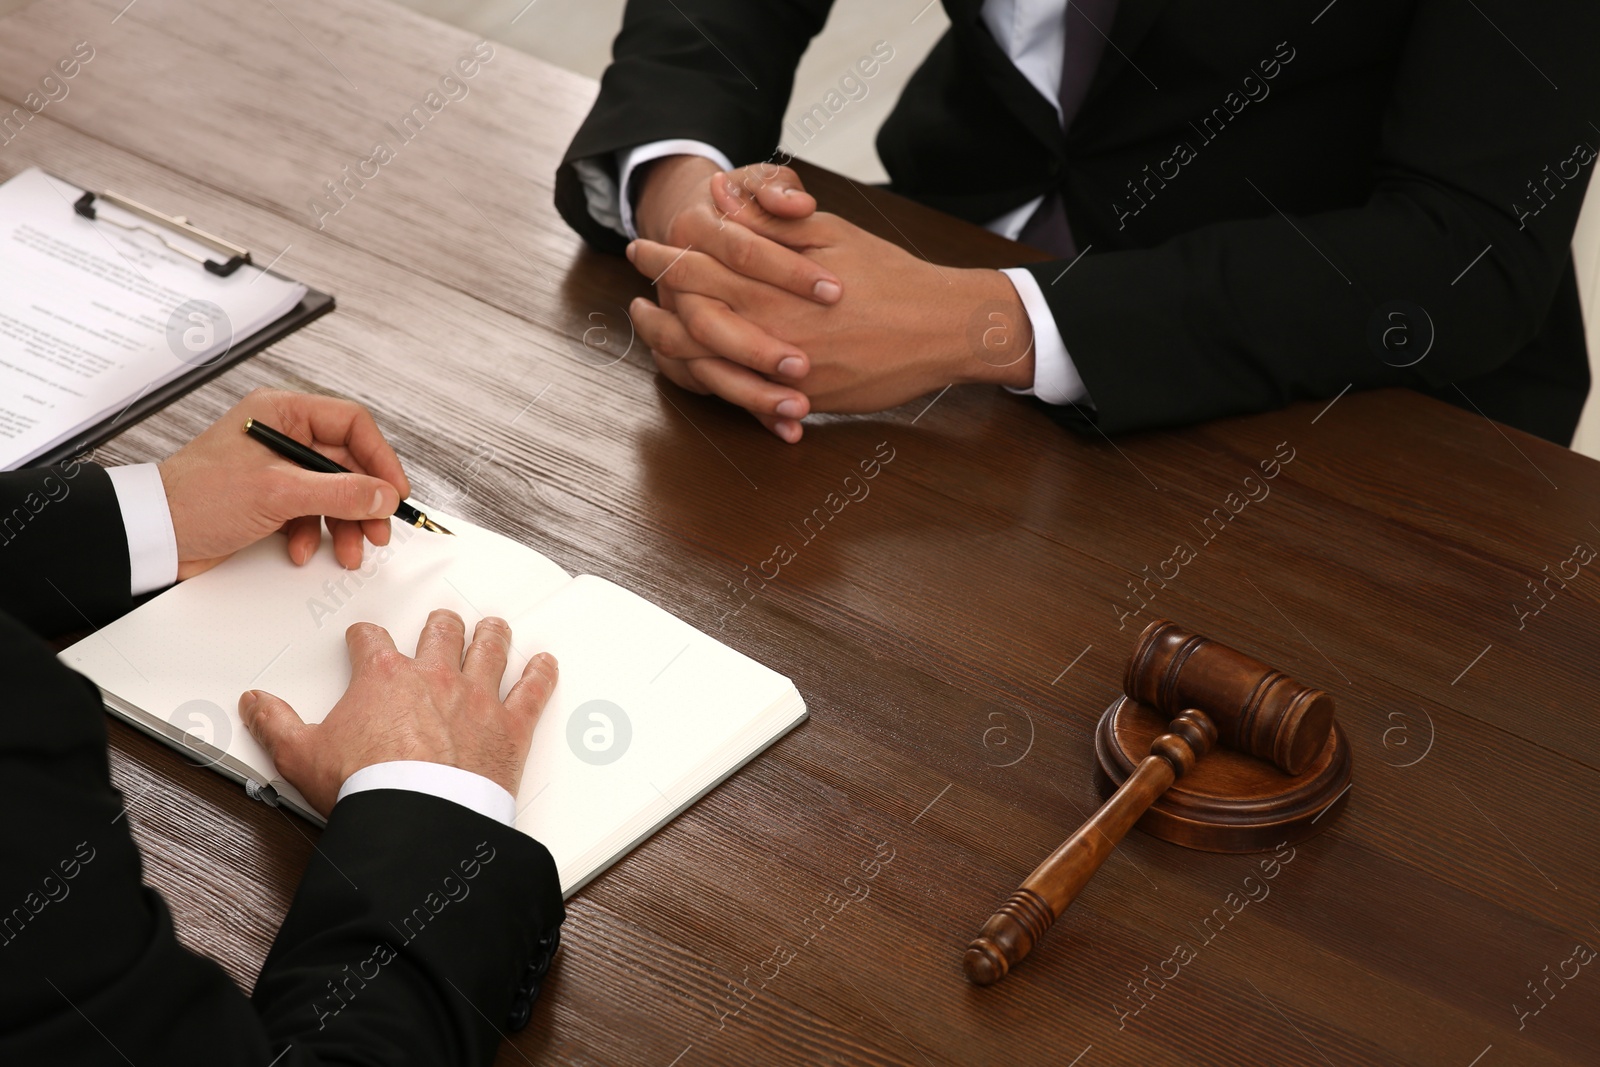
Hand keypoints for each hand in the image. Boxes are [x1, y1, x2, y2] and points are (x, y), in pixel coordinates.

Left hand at [157, 388, 409, 578]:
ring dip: (344, 524)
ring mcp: (277, 469)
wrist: (153, 534)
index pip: (352, 424)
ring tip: (348, 551)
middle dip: (364, 501)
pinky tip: (301, 549)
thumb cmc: (196, 497)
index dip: (379, 458)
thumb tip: (384, 494)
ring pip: (332, 492)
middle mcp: (282, 436)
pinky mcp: (270, 499)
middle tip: (378, 530)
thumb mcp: (278, 492)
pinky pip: (311, 513)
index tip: (394, 491)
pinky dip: (314, 533)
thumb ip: (339, 491)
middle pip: (347, 464)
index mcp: (282, 413)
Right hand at [240, 610, 557, 816]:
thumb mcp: (300, 756)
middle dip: (440, 624)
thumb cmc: (367, 788)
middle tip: (441, 622)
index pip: (371, 641)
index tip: (364, 637)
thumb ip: (275, 724)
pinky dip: (541, 674)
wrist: (417, 820)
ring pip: (490, 648)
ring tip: (494, 626)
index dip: (366, 636)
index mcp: (384, 678)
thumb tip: (255, 703)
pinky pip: (533, 690)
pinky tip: (545, 663)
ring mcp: (476, 699)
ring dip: (492, 634)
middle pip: (441, 632)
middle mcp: (435, 678)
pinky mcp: (510, 726)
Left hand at [628, 191, 1035, 440]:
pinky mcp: (801, 403)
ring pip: (704, 367)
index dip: (664, 258)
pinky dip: (710, 383)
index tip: (643, 247)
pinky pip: (742, 399)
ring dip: (670, 347)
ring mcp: (781, 376)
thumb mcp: (829, 233)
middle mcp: (768, 335)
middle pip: (687, 322)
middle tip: (636, 290)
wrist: (941, 331)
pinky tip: (697, 366)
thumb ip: (768, 218)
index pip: (696, 271)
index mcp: (772, 287)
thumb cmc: (888, 276)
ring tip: (653, 330)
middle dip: (655, 304)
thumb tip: (717, 195)